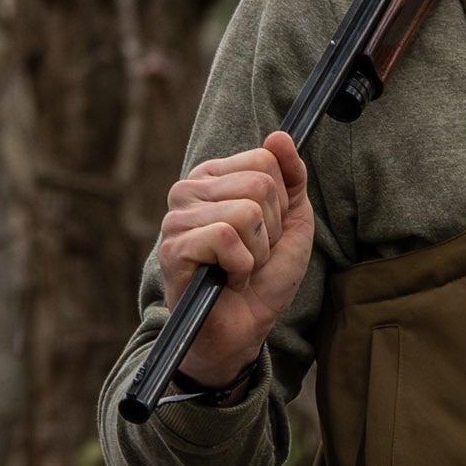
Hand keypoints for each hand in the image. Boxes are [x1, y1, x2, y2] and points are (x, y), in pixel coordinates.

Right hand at [157, 130, 312, 387]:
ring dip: (257, 253)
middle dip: (271, 230)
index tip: (267, 232)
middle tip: (252, 255)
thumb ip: (292, 178)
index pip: (266, 161)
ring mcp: (176, 218)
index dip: (281, 205)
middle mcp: (189, 190)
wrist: (244, 328)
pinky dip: (241, 267)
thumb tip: (280, 136)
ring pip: (245, 212)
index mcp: (214, 176)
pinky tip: (227, 279)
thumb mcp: (292, 223)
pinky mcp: (173, 248)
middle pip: (259, 185)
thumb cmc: (263, 277)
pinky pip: (225, 238)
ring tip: (239, 268)